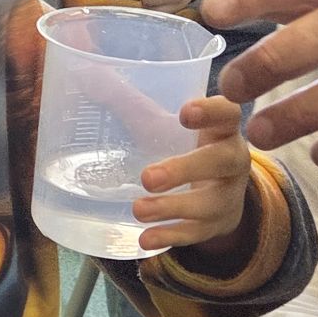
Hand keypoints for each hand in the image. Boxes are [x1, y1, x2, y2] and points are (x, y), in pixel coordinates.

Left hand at [135, 96, 249, 253]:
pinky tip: (146, 240)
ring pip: (209, 203)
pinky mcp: (217, 225)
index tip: (184, 113)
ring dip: (172, 208)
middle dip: (185, 169)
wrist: (215, 193)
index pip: (227, 113)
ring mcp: (228, 196)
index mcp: (221, 128)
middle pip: (222, 161)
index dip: (211, 112)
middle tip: (147, 178)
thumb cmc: (182, 147)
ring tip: (138, 209)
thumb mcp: (159, 124)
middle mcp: (233, 160)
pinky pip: (197, 234)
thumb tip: (84, 76)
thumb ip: (128, 102)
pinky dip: (171, 236)